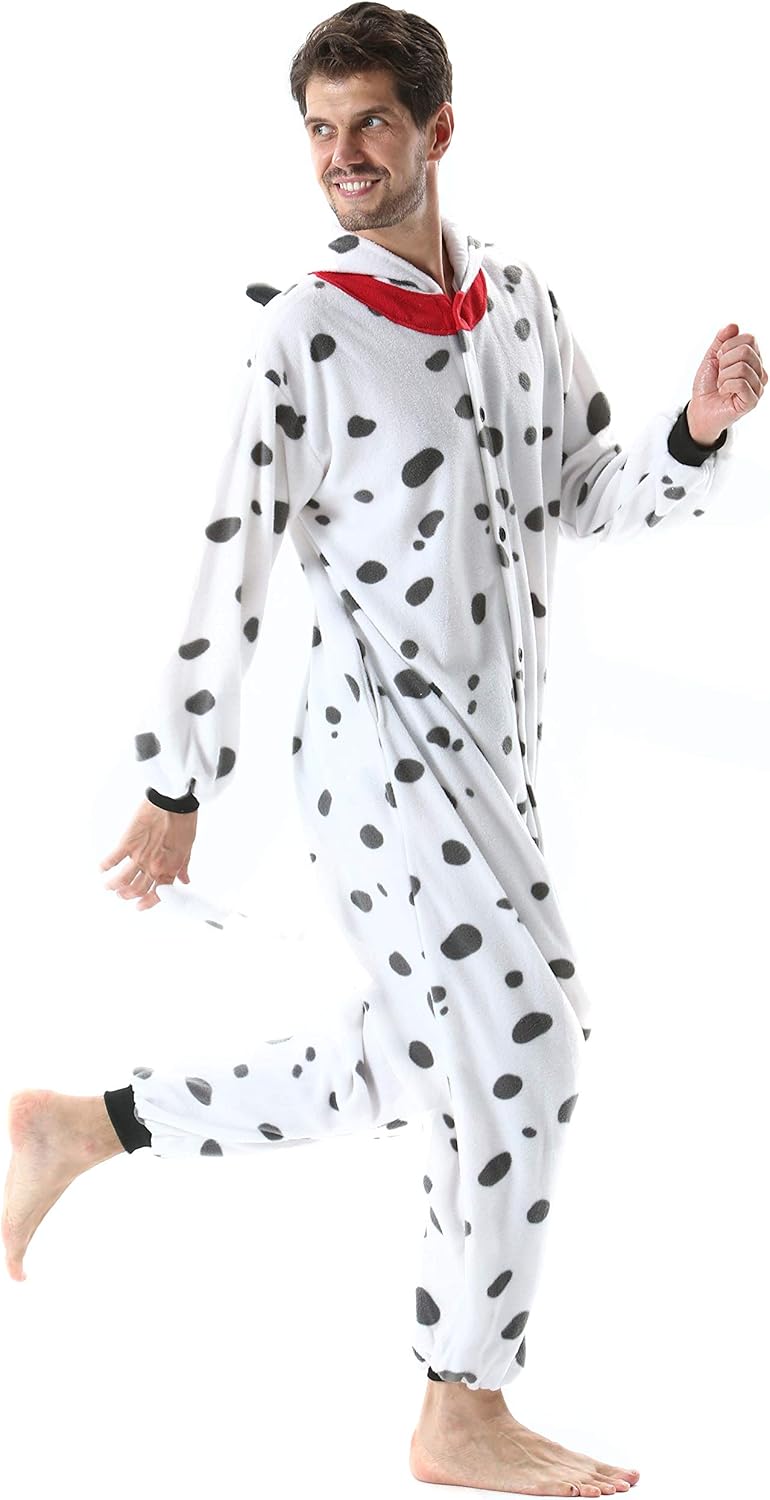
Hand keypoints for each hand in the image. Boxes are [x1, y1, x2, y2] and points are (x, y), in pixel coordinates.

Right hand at [99, 800, 197, 911]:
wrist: (173, 802)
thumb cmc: (183, 820)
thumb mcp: (188, 847)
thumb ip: (182, 866)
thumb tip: (184, 879)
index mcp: (169, 868)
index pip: (158, 894)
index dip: (148, 903)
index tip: (140, 906)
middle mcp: (153, 866)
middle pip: (137, 890)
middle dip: (128, 896)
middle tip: (122, 895)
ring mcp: (139, 856)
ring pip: (122, 880)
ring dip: (114, 886)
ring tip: (108, 886)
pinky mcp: (127, 842)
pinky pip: (113, 859)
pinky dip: (105, 866)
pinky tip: (102, 869)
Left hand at [687, 322, 766, 443]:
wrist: (700, 409)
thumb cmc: (707, 385)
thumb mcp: (712, 357)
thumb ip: (722, 340)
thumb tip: (734, 325)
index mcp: (753, 359)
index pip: (749, 339)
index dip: (728, 345)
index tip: (719, 358)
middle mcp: (759, 371)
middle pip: (747, 351)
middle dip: (725, 360)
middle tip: (719, 373)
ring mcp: (758, 387)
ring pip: (743, 367)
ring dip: (724, 375)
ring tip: (721, 384)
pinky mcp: (752, 401)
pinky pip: (741, 383)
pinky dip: (726, 385)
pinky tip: (724, 392)